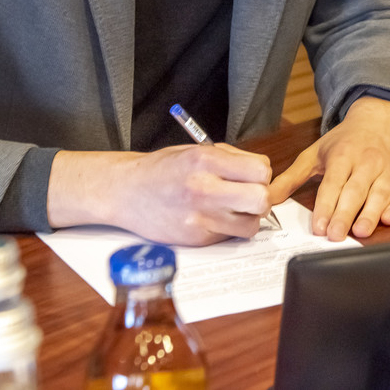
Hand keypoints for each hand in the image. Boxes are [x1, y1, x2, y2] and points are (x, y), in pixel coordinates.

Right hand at [48, 144, 272, 245]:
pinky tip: (213, 218)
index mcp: (205, 160)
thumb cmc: (162, 169)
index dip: (261, 174)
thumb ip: (231, 159)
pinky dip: (228, 229)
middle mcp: (204, 188)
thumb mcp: (196, 150)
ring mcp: (200, 217)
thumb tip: (263, 172)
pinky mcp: (196, 239)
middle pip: (262, 199)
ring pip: (251, 225)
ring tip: (231, 209)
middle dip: (261, 198)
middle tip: (248, 195)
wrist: (126, 192)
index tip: (252, 176)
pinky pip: (230, 237)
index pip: (261, 169)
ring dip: (247, 218)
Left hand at [268, 96, 389, 241]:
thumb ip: (291, 178)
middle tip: (335, 236)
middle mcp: (368, 161)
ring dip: (371, 213)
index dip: (325, 206)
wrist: (381, 119)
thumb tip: (266, 198)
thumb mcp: (315, 153)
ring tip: (360, 232)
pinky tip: (388, 218)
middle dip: (345, 214)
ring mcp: (389, 170)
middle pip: (355, 190)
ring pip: (380, 193)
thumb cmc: (346, 141)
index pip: (332, 183)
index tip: (318, 227)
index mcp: (343, 155)